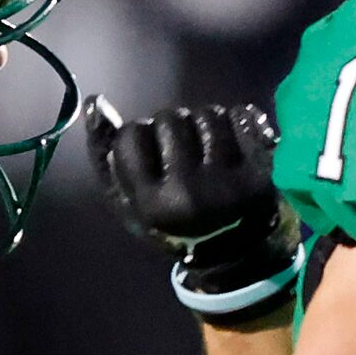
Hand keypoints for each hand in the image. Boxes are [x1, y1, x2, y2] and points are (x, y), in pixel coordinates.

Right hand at [83, 97, 301, 324]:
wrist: (234, 252)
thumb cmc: (172, 222)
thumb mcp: (129, 201)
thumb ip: (104, 154)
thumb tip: (95, 102)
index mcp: (151, 203)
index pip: (131, 134)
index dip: (139, 135)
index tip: (150, 152)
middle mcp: (188, 191)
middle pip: (169, 119)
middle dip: (173, 126)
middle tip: (182, 148)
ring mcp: (227, 180)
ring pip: (206, 114)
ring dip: (204, 122)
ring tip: (206, 145)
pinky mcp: (260, 170)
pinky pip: (240, 116)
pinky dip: (236, 120)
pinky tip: (233, 140)